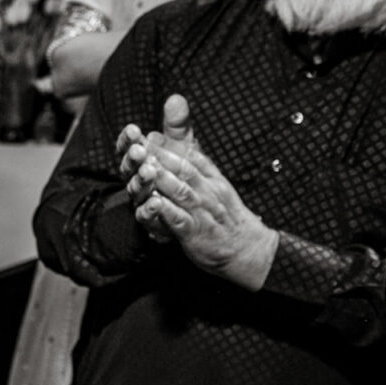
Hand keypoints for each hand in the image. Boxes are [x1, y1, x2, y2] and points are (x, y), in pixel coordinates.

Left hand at [127, 95, 279, 288]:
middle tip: (139, 146)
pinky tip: (152, 203)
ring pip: (181, 191)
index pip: (192, 157)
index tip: (149, 135)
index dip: (169, 145)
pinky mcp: (195, 233)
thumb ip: (202, 168)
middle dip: (160, 156)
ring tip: (144, 167)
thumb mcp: (219, 188)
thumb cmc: (227, 218)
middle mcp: (208, 192)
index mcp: (213, 180)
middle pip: (184, 169)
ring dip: (161, 178)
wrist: (247, 249)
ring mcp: (202, 212)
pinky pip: (179, 220)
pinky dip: (165, 211)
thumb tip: (187, 147)